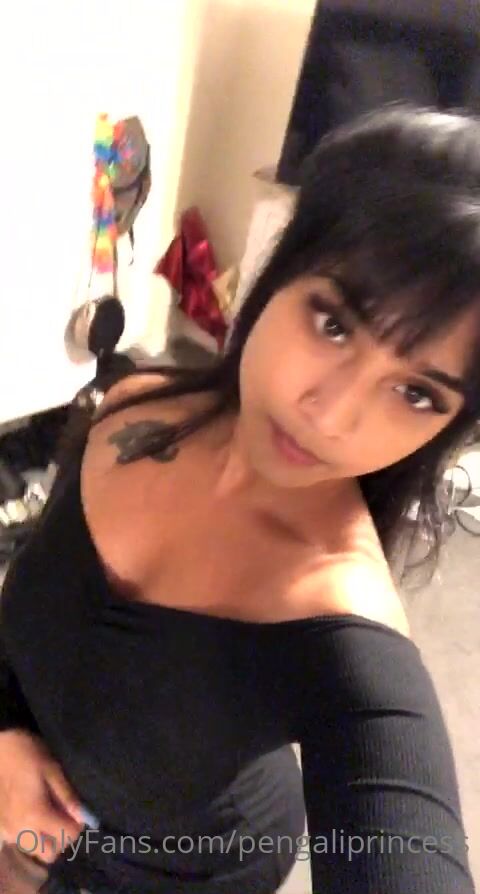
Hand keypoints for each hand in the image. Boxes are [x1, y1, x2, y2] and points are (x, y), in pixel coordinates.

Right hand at [0, 729, 84, 863]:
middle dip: (61, 839)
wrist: (2, 746)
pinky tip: (32, 815)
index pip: (66, 836)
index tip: (77, 812)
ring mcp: (8, 831)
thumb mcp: (54, 771)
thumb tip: (82, 817)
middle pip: (49, 853)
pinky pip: (20, 841)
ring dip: (45, 839)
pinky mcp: (1, 827)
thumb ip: (68, 797)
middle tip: (64, 818)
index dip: (77, 825)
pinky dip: (30, 834)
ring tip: (49, 815)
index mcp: (36, 815)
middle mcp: (20, 830)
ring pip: (34, 850)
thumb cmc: (29, 755)